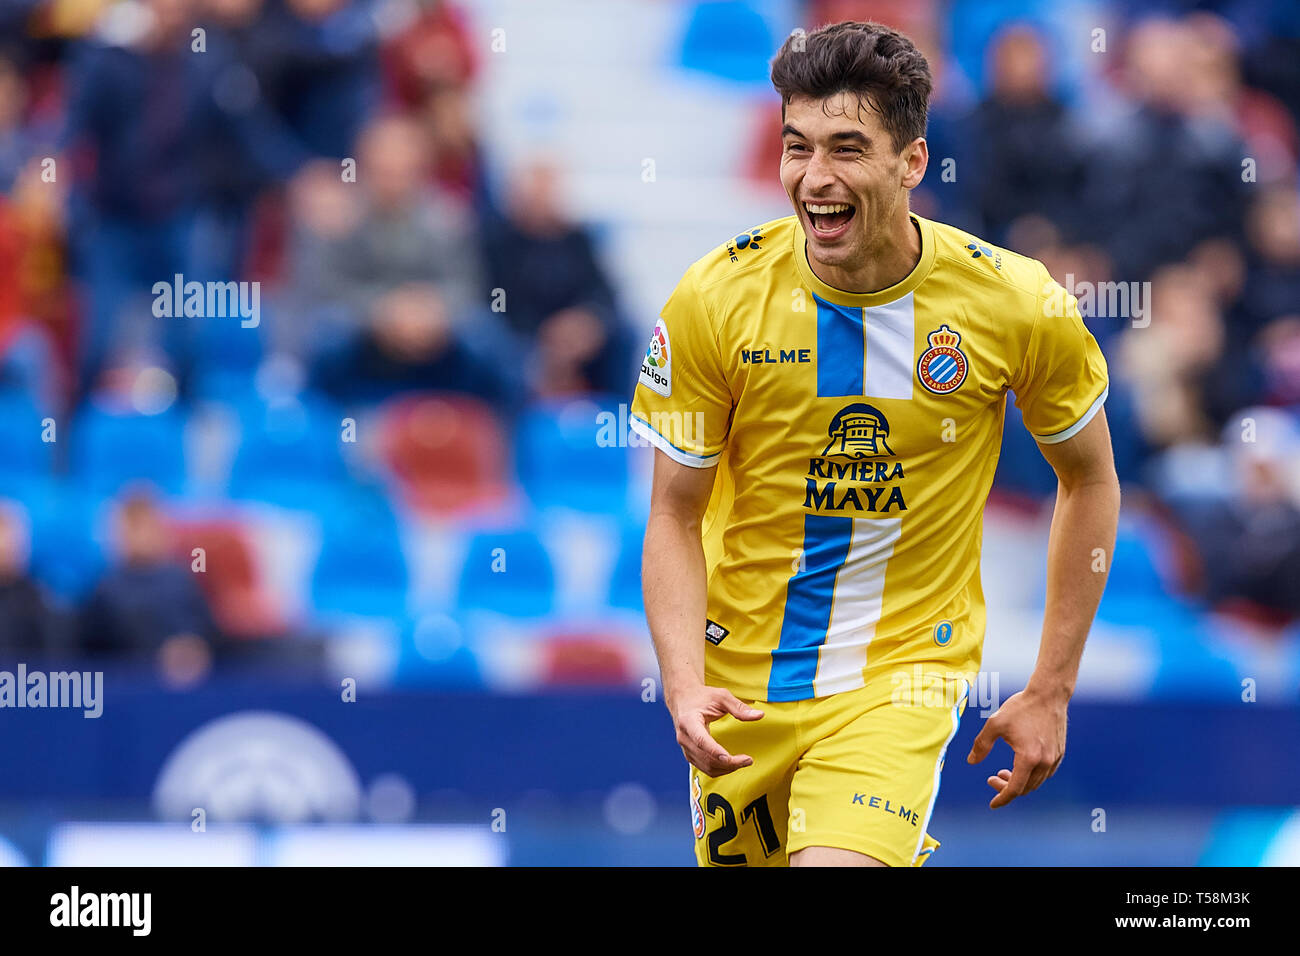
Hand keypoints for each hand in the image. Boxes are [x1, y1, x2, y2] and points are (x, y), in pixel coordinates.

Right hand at [668, 684, 763, 777]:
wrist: (683, 699)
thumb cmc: (702, 696)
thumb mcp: (721, 696)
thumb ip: (739, 707)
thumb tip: (760, 715)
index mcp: (689, 721)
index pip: (701, 740)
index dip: (714, 751)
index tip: (730, 758)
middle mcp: (684, 737)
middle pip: (706, 757)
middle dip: (728, 763)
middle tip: (748, 760)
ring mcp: (685, 748)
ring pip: (705, 767)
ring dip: (725, 769)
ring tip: (742, 762)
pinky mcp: (689, 754)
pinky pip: (704, 768)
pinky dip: (719, 769)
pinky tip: (731, 763)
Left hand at [966, 685, 1067, 808]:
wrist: (1048, 695)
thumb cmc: (1020, 708)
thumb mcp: (994, 724)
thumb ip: (981, 745)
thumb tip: (971, 762)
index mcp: (1028, 758)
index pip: (1015, 789)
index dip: (1002, 798)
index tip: (992, 804)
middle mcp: (1045, 762)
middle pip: (1025, 788)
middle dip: (1007, 788)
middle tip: (992, 778)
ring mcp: (1055, 759)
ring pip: (1036, 782)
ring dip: (1019, 782)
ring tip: (1003, 772)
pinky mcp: (1060, 753)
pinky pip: (1045, 773)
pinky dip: (1031, 776)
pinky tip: (1021, 766)